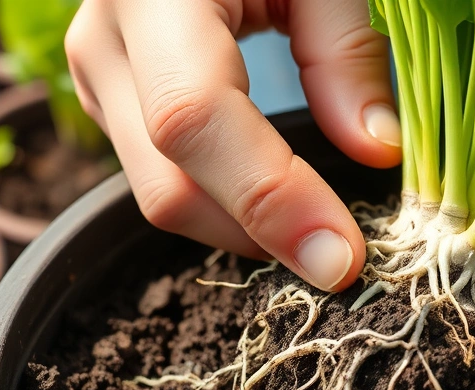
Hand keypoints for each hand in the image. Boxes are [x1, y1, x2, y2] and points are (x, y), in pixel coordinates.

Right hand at [65, 0, 401, 290]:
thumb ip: (346, 49)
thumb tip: (376, 149)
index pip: (195, 116)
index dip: (269, 198)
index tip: (340, 257)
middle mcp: (105, 41)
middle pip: (169, 183)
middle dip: (263, 237)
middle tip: (346, 262)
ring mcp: (98, 76)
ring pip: (163, 195)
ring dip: (247, 229)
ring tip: (322, 229)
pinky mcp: (113, 100)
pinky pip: (165, 177)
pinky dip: (227, 205)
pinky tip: (280, 201)